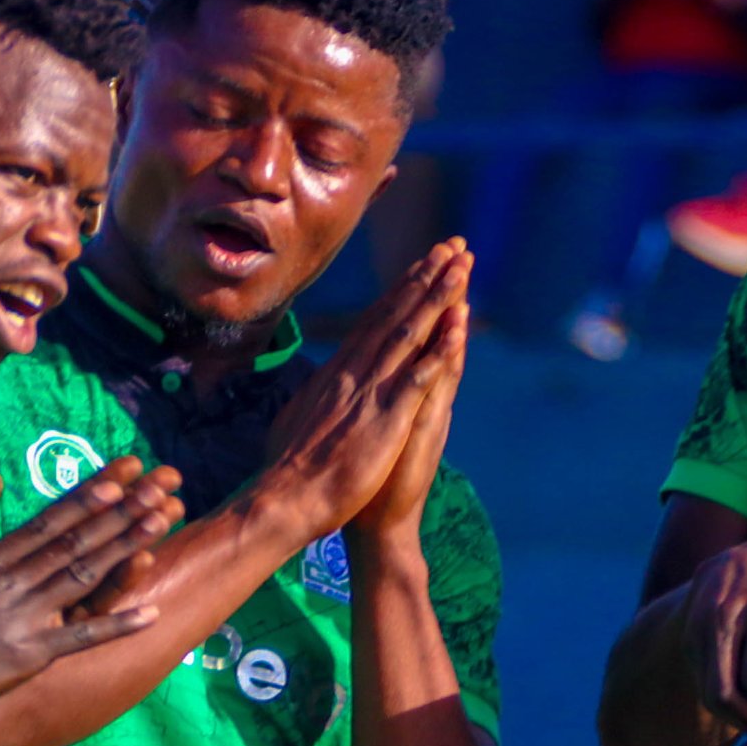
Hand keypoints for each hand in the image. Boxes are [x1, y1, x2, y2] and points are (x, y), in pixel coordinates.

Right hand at [0, 458, 182, 712]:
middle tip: (160, 486)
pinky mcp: (30, 653)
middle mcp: (13, 579)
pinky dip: (116, 625)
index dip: (89, 495)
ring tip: (161, 523)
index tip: (123, 473)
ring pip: (84, 575)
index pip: (51, 519)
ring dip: (126, 549)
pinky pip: (80, 636)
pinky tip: (152, 615)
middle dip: (121, 511)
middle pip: (76, 540)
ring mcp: (24, 615)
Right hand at [256, 243, 473, 537]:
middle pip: (395, 314)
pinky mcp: (386, 419)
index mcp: (337, 373)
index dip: (400, 291)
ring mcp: (370, 392)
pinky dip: (439, 351)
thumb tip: (314, 390)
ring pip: (409, 333)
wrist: (286, 499)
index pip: (374, 322)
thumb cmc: (290, 469)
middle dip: (425, 277)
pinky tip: (458, 328)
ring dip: (438, 298)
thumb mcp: (298, 419)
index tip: (420, 265)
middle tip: (450, 246)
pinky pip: (418, 377)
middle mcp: (354, 372)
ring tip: (461, 267)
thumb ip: (313, 400)